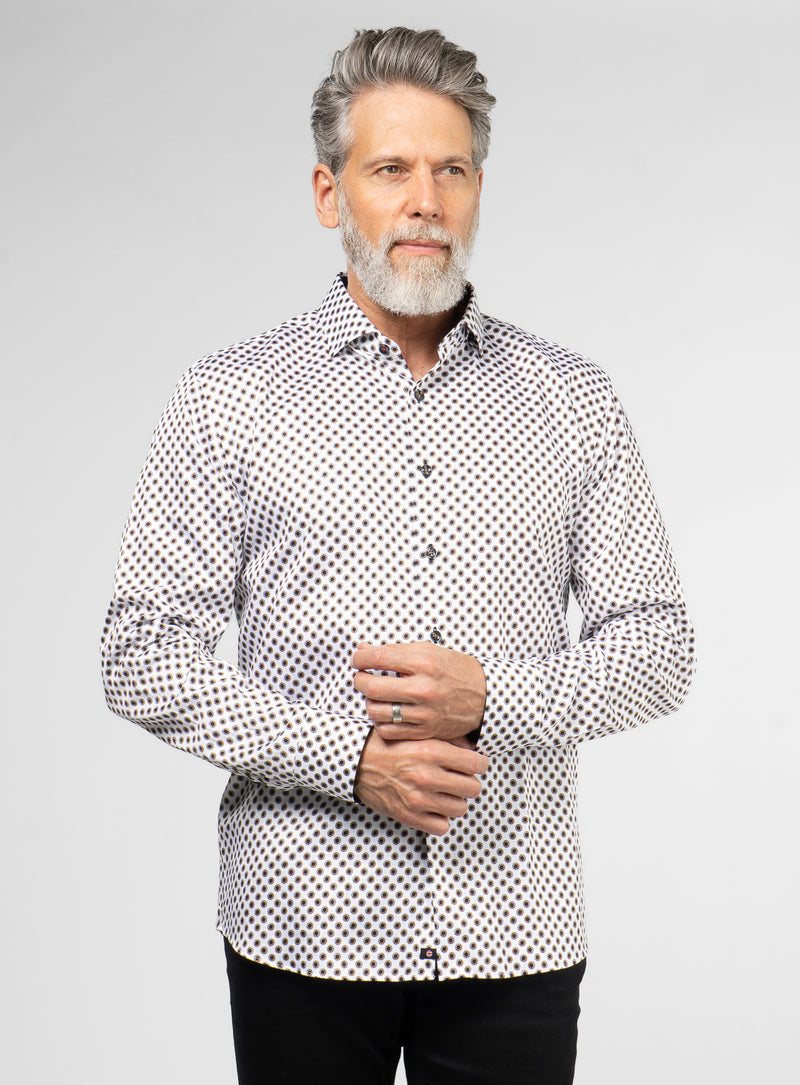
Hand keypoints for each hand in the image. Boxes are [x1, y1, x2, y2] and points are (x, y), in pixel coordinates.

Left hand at [351, 641, 486, 743]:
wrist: (484, 696)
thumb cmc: (455, 670)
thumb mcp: (428, 651)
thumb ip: (394, 651)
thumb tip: (363, 650)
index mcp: (424, 663)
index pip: (377, 658)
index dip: (360, 658)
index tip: (358, 660)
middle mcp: (423, 688)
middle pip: (372, 687)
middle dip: (360, 680)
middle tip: (362, 677)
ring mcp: (424, 712)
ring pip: (376, 711)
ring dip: (369, 702)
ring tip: (375, 695)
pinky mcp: (425, 731)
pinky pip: (388, 730)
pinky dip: (381, 721)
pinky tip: (386, 712)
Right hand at [354, 728, 488, 835]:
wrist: (358, 762)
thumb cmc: (390, 746)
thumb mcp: (419, 734)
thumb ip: (448, 740)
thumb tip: (473, 749)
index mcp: (431, 752)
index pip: (475, 764)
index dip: (479, 764)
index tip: (474, 765)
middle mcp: (426, 776)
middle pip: (472, 788)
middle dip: (468, 782)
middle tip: (459, 778)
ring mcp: (417, 799)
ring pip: (460, 808)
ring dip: (455, 800)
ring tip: (444, 792)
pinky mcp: (409, 816)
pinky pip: (442, 826)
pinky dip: (440, 817)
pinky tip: (433, 805)